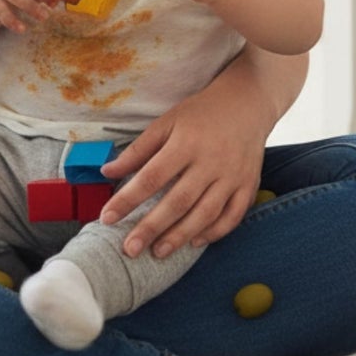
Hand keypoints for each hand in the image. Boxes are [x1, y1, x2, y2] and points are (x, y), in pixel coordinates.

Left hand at [96, 78, 274, 257]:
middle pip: (178, 201)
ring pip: (205, 214)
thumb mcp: (166, 122)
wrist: (247, 103)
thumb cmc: (200, 113)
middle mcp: (210, 162)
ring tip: (158, 252)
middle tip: (129, 249)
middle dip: (152, 227)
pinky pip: (233, 216)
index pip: (151, 177)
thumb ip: (138, 150)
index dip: (128, 200)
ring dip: (180, 236)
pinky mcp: (249, 185)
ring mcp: (232, 176)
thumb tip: (107, 172)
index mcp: (185, 144)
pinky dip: (215, 232)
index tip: (107, 218)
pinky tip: (195, 242)